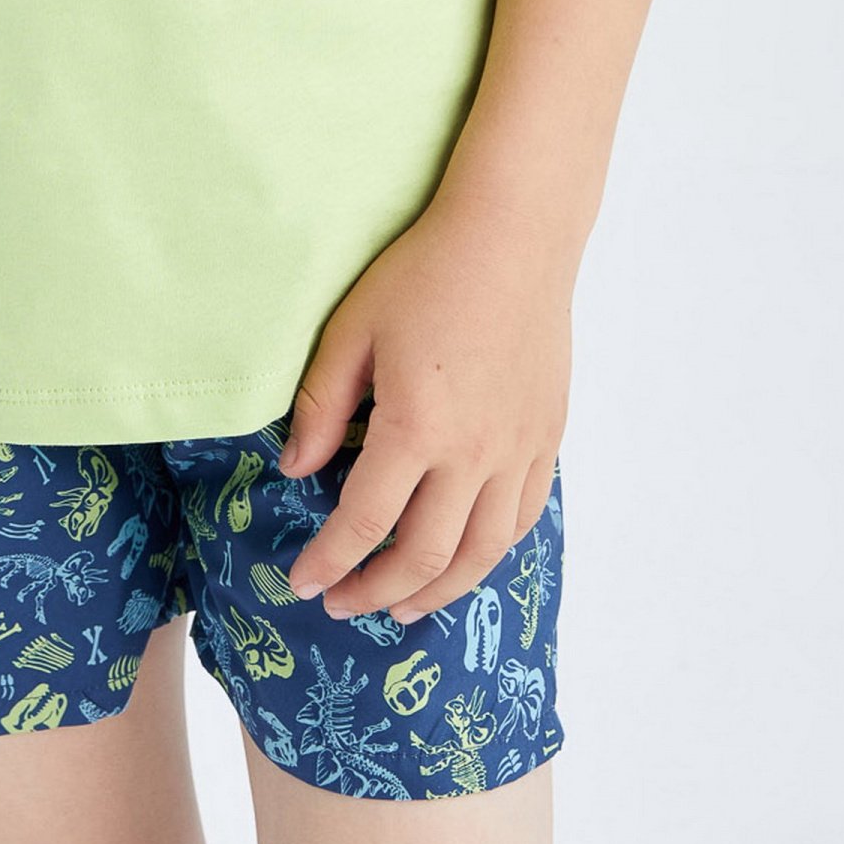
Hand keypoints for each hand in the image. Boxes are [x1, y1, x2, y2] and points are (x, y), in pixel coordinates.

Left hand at [277, 191, 571, 625]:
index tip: (303, 584)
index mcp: (416, 428)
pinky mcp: (547, 438)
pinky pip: (522, 518)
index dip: (329, 562)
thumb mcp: (352, 330)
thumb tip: (295, 469)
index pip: (363, 522)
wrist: (513, 237)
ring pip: (481, 552)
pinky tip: (466, 558)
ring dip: (438, 590)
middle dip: (377, 591)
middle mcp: (473, 453)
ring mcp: (518, 450)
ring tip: (402, 606)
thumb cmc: (424, 272)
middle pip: (424, 554)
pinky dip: (491, 553)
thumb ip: (322, 406)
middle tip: (343, 606)